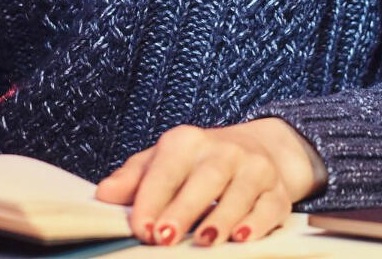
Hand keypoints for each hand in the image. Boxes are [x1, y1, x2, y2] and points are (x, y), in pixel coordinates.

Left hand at [93, 118, 327, 245]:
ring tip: (204, 241)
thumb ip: (133, 178)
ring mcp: (254, 168)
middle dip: (184, 209)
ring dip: (221, 218)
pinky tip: (243, 236)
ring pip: (240, 192)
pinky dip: (257, 222)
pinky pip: (270, 206)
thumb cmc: (197, 163)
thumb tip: (104, 194)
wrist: (257, 149)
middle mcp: (224, 150)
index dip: (152, 198)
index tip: (141, 227)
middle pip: (205, 178)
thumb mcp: (162, 161)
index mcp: (187, 141)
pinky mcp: (277, 191)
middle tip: (164, 238)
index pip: (166, 169)